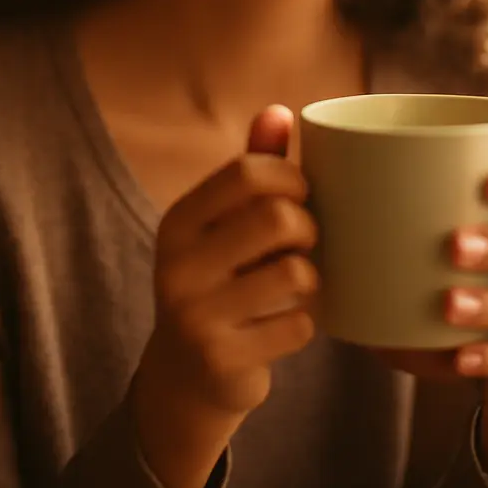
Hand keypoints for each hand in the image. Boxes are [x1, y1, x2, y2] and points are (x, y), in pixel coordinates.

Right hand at [133, 105, 317, 487]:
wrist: (185, 378)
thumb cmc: (219, 281)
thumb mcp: (223, 224)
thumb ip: (252, 168)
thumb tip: (280, 109)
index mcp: (178, 221)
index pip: (246, 172)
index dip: (291, 176)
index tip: (302, 193)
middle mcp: (176, 264)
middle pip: (277, 218)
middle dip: (308, 227)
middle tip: (306, 241)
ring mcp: (195, 315)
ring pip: (295, 273)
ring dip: (311, 277)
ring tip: (298, 280)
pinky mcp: (221, 358)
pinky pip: (298, 325)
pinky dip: (305, 323)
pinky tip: (286, 324)